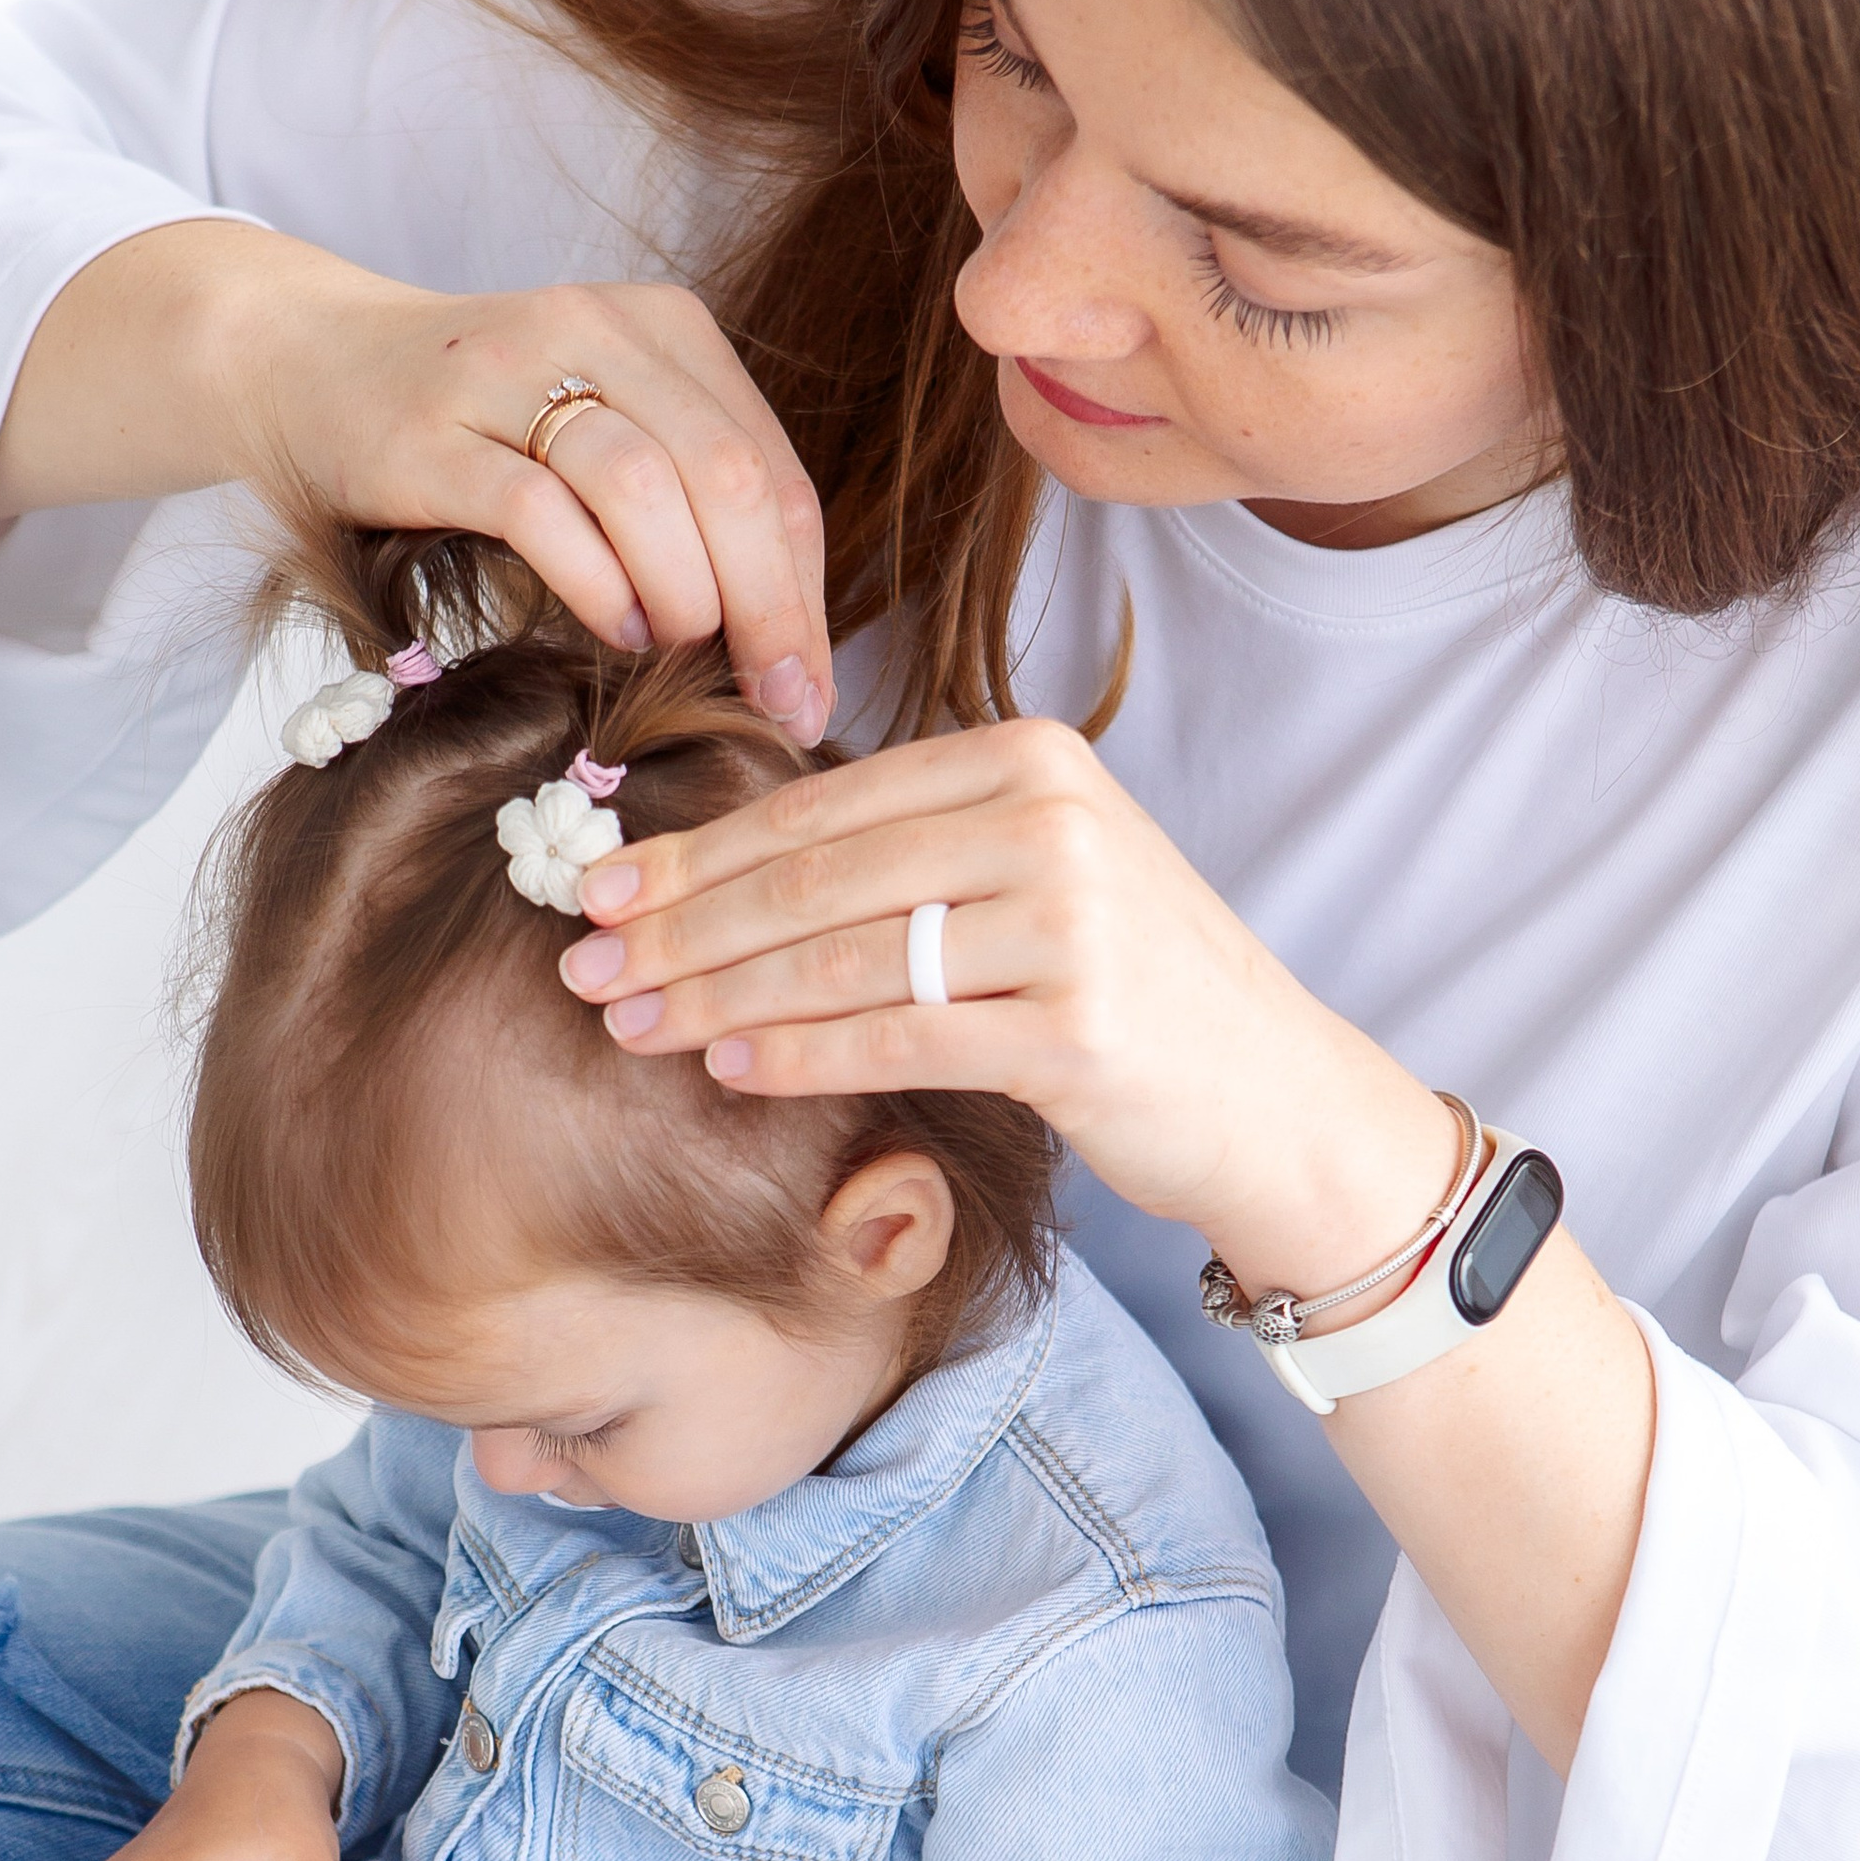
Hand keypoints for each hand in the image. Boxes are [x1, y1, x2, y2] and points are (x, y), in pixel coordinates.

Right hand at [0, 223, 833, 740]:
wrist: (306, 364)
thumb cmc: (475, 432)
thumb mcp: (599, 441)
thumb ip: (686, 506)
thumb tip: (781, 648)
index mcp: (663, 328)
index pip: (771, 469)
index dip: (805, 593)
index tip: (810, 694)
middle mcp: (595, 329)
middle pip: (726, 474)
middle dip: (768, 607)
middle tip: (775, 704)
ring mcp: (506, 373)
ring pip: (642, 482)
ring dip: (683, 589)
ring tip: (681, 653)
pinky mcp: (428, 432)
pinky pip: (538, 508)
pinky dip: (594, 580)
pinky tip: (615, 630)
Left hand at [552, 714, 1655, 1773]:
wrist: (1277, 1102)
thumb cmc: (1132, 1000)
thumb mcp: (1029, 884)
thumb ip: (907, 858)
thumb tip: (718, 880)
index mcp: (1025, 758)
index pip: (823, 805)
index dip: (696, 853)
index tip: (596, 890)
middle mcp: (1048, 818)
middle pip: (817, 876)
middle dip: (682, 927)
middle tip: (582, 966)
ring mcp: (1069, 918)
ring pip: (844, 955)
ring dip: (717, 995)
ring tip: (626, 1025)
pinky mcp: (1077, 1023)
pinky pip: (900, 1035)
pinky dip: (801, 1053)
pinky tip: (725, 1070)